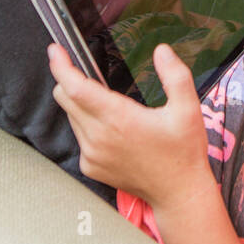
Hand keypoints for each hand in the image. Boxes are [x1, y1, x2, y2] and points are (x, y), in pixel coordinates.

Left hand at [48, 42, 213, 209]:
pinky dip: (87, 126)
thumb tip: (162, 51)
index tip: (56, 51)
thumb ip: (175, 75)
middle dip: (70, 79)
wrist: (178, 193)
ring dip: (80, 103)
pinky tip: (112, 129)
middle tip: (86, 71)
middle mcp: (100, 137)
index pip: (76, 88)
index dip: (62, 67)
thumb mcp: (188, 109)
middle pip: (66, 98)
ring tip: (109, 104)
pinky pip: (79, 136)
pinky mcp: (91, 166)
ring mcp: (92, 155)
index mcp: (120, 119)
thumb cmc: (183, 152)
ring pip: (71, 117)